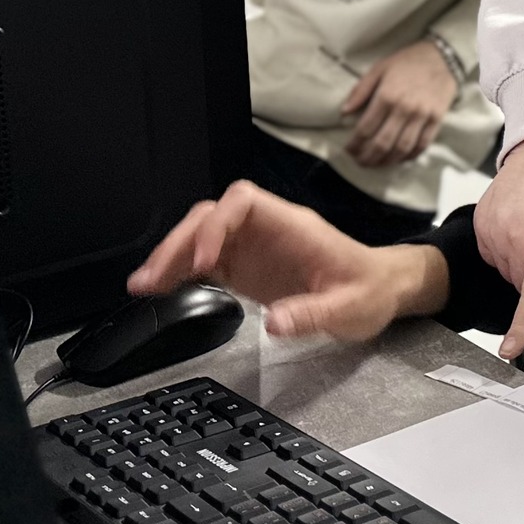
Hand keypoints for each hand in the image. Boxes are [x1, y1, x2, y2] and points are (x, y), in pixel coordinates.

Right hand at [127, 180, 448, 338]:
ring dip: (172, 255)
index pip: (245, 201)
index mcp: (293, 227)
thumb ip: (313, 313)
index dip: (218, 224)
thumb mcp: (350, 307)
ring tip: (143, 285)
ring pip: (202, 235)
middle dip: (181, 240)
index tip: (204, 260)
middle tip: (155, 276)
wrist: (380, 290)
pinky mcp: (246, 268)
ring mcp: (254, 247)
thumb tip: (275, 322)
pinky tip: (159, 289)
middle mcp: (268, 230)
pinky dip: (180, 272)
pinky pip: (205, 261)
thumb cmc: (369, 290)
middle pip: (213, 216)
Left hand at [343, 40, 459, 166]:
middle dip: (368, 157)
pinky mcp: (436, 119)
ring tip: (377, 164)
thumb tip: (344, 111)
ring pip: (402, 148)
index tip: (348, 150)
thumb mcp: (380, 68)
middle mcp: (404, 108)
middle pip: (382, 143)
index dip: (354, 144)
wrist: (443, 57)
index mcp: (387, 95)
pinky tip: (400, 158)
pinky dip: (409, 156)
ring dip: (387, 161)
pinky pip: (422, 145)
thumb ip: (361, 90)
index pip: (365, 129)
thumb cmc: (407, 61)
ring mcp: (422, 115)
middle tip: (360, 162)